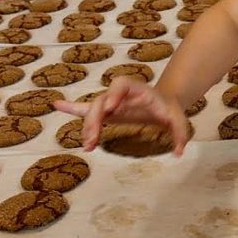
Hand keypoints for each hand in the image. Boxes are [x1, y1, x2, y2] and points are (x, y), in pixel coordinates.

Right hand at [52, 77, 189, 155]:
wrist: (163, 103)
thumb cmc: (169, 110)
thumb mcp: (179, 120)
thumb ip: (181, 135)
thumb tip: (179, 152)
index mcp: (138, 89)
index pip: (122, 85)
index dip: (114, 94)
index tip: (111, 108)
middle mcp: (120, 94)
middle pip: (101, 101)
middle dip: (94, 119)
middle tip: (93, 141)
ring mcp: (111, 102)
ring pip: (92, 110)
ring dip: (87, 127)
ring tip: (88, 146)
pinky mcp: (106, 111)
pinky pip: (85, 108)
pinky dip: (71, 108)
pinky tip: (56, 106)